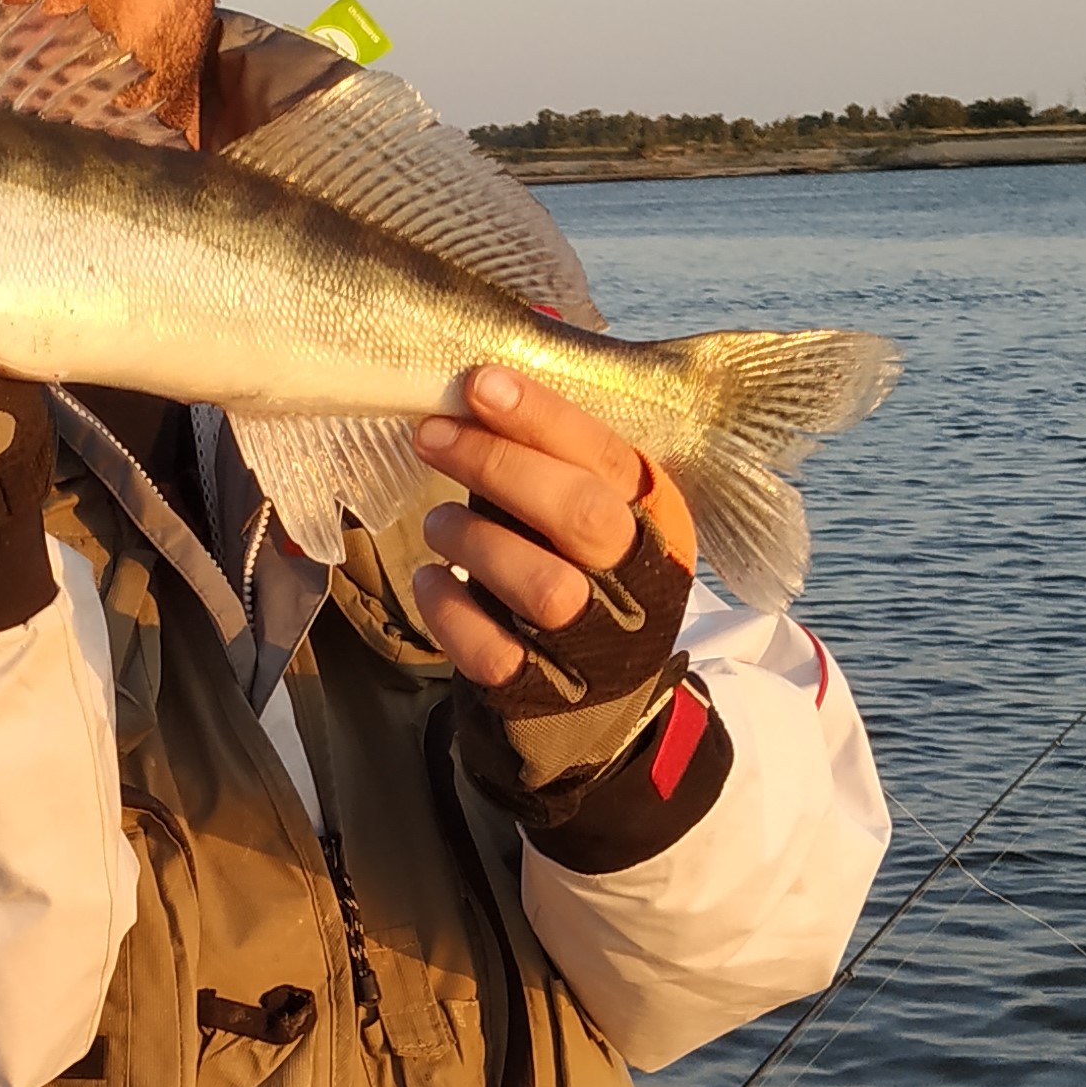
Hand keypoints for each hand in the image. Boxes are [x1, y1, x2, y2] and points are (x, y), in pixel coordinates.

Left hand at [412, 368, 653, 685]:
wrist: (589, 703)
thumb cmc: (575, 576)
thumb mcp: (584, 515)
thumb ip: (546, 463)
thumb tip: (472, 393)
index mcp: (655, 521)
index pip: (605, 459)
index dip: (542, 418)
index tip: (479, 384)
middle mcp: (637, 582)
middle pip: (580, 515)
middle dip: (497, 464)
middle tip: (430, 435)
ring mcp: (595, 644)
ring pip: (543, 586)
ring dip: (473, 538)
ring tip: (438, 523)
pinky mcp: (546, 694)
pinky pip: (493, 652)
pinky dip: (449, 610)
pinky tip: (432, 581)